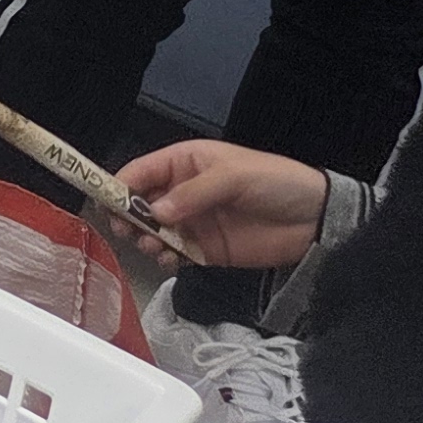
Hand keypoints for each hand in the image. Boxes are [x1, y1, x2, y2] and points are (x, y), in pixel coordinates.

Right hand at [116, 139, 327, 271]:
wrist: (316, 220)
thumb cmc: (276, 183)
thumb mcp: (235, 177)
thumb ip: (194, 193)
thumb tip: (156, 211)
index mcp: (185, 163)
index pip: (141, 171)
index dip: (119, 185)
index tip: (105, 204)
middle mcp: (182, 191)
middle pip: (139, 203)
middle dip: (128, 217)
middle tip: (129, 231)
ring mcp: (193, 222)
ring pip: (152, 231)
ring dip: (145, 239)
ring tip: (154, 247)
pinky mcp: (205, 250)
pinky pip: (174, 254)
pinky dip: (165, 258)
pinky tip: (170, 260)